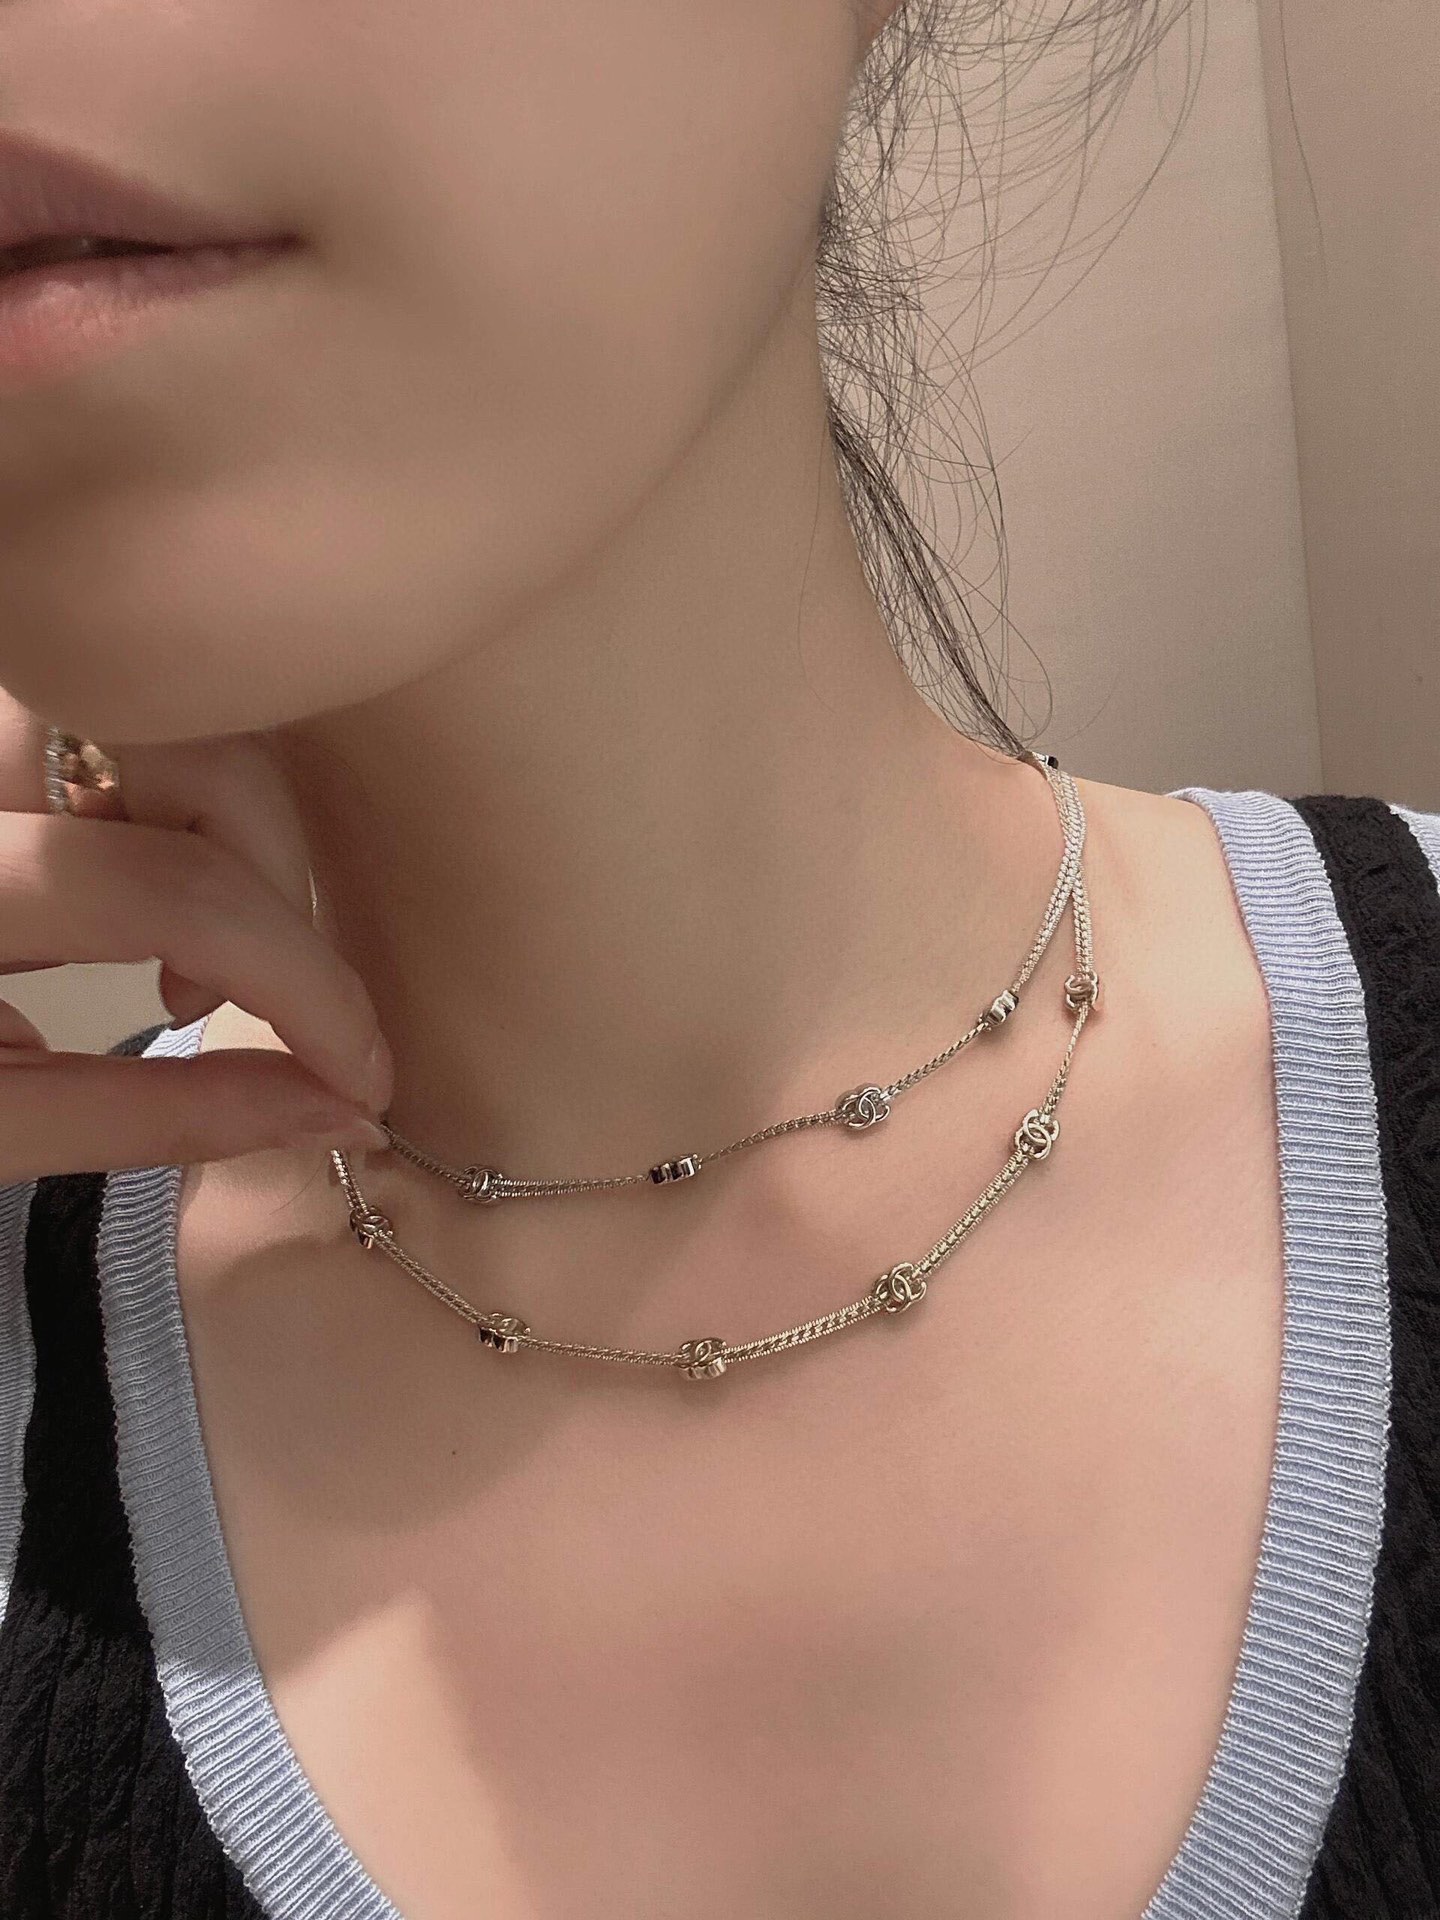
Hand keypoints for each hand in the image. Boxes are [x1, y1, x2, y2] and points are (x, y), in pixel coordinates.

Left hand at [0, 690, 392, 1181]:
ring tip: (165, 934)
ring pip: (165, 710)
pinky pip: (113, 709)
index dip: (308, 990)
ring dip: (218, 823)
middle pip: (195, 759)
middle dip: (273, 883)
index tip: (363, 1074)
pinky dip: (160, 785)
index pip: (180, 896)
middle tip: (217, 996)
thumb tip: (337, 1110)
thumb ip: (154, 1114)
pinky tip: (118, 864)